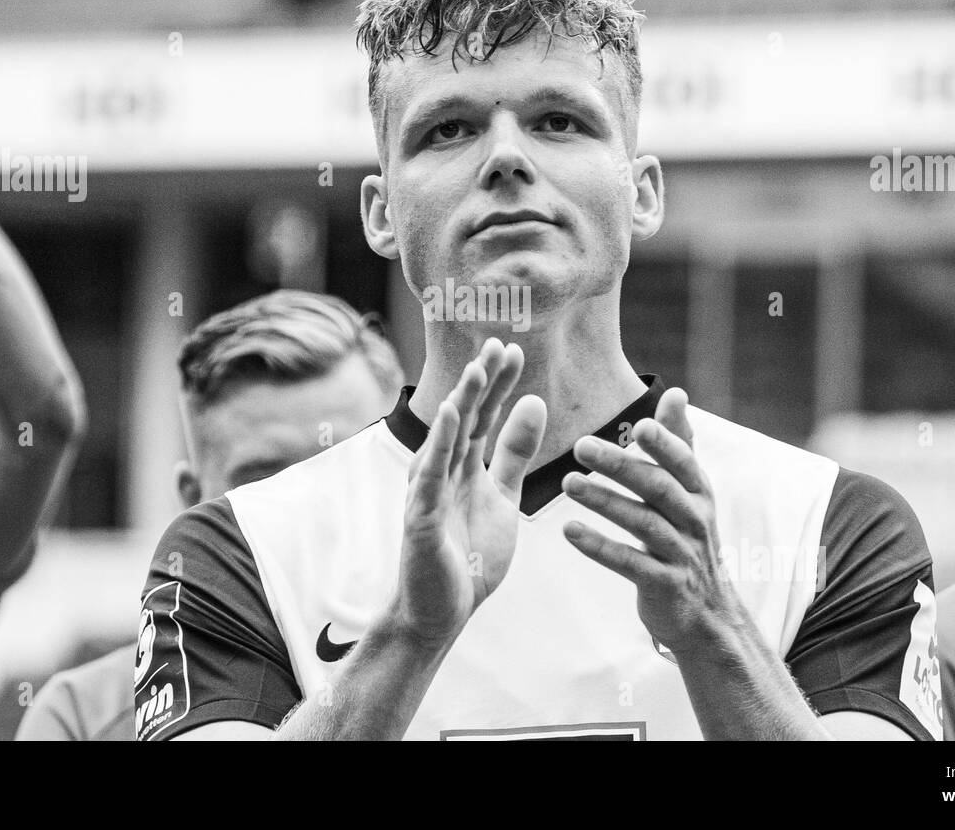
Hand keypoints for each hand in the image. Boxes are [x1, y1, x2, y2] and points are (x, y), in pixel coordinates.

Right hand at [391, 338, 545, 646]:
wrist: (442, 612)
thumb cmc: (468, 556)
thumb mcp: (503, 497)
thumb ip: (514, 452)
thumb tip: (533, 400)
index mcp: (464, 464)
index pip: (483, 415)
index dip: (497, 383)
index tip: (513, 349)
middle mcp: (443, 469)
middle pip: (464, 416)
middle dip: (481, 381)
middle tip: (498, 343)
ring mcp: (429, 491)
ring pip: (447, 438)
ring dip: (461, 401)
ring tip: (478, 368)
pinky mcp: (421, 516)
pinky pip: (431, 474)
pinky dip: (439, 443)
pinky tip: (448, 414)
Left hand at [562, 386, 733, 653]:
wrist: (706, 614)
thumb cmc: (688, 540)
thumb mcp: (691, 493)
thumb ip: (680, 443)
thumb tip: (677, 393)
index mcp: (698, 493)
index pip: (684, 462)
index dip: (665, 443)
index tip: (639, 425)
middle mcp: (695, 521)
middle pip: (659, 488)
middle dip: (622, 465)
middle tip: (581, 446)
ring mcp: (682, 555)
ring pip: (644, 524)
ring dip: (605, 501)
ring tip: (568, 483)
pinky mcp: (665, 586)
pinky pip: (631, 565)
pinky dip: (600, 548)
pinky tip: (569, 532)